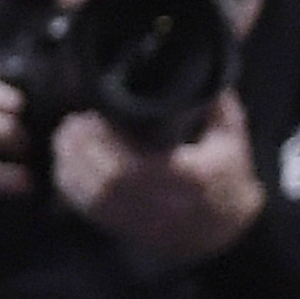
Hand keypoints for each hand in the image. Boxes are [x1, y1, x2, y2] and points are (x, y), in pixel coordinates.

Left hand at [52, 87, 264, 272]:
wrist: (226, 234)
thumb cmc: (229, 180)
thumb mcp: (233, 139)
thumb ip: (216, 104)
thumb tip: (201, 65)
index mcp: (190, 179)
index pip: (136, 166)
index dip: (105, 143)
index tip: (93, 116)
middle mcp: (161, 204)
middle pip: (106, 181)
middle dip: (82, 150)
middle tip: (72, 123)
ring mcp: (138, 219)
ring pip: (90, 196)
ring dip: (70, 165)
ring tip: (66, 138)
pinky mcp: (121, 227)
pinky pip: (86, 207)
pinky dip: (71, 185)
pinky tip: (68, 163)